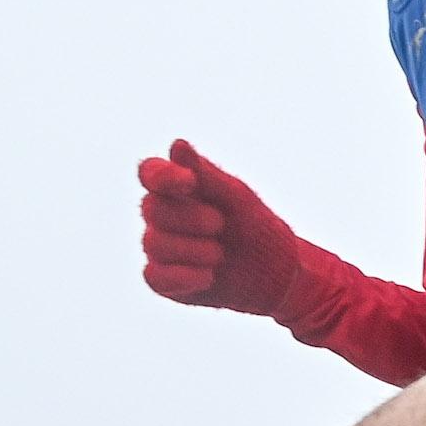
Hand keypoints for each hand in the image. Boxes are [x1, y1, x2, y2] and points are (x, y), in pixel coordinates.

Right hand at [137, 140, 333, 316]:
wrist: (276, 274)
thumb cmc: (255, 227)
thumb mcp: (236, 197)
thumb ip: (205, 173)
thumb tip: (177, 144)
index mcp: (177, 189)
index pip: (150, 173)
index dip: (163, 176)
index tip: (190, 182)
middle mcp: (162, 216)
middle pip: (152, 209)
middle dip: (189, 217)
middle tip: (220, 224)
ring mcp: (161, 248)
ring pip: (153, 244)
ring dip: (193, 249)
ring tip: (220, 254)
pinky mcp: (164, 281)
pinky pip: (155, 277)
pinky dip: (184, 276)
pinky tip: (209, 276)